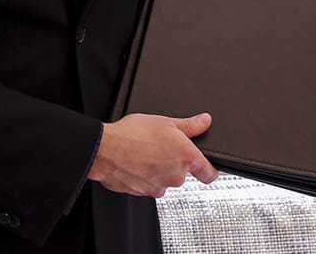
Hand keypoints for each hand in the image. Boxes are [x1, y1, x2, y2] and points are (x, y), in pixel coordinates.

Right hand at [87, 112, 218, 197]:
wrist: (105, 149)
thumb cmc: (132, 134)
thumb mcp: (165, 121)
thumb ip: (190, 125)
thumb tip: (204, 121)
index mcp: (186, 158)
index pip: (210, 174)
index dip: (209, 169)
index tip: (206, 165)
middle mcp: (176, 177)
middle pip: (184, 173)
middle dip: (176, 162)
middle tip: (162, 146)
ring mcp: (160, 187)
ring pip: (166, 179)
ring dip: (160, 169)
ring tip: (145, 151)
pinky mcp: (144, 193)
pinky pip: (150, 184)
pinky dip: (146, 175)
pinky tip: (136, 161)